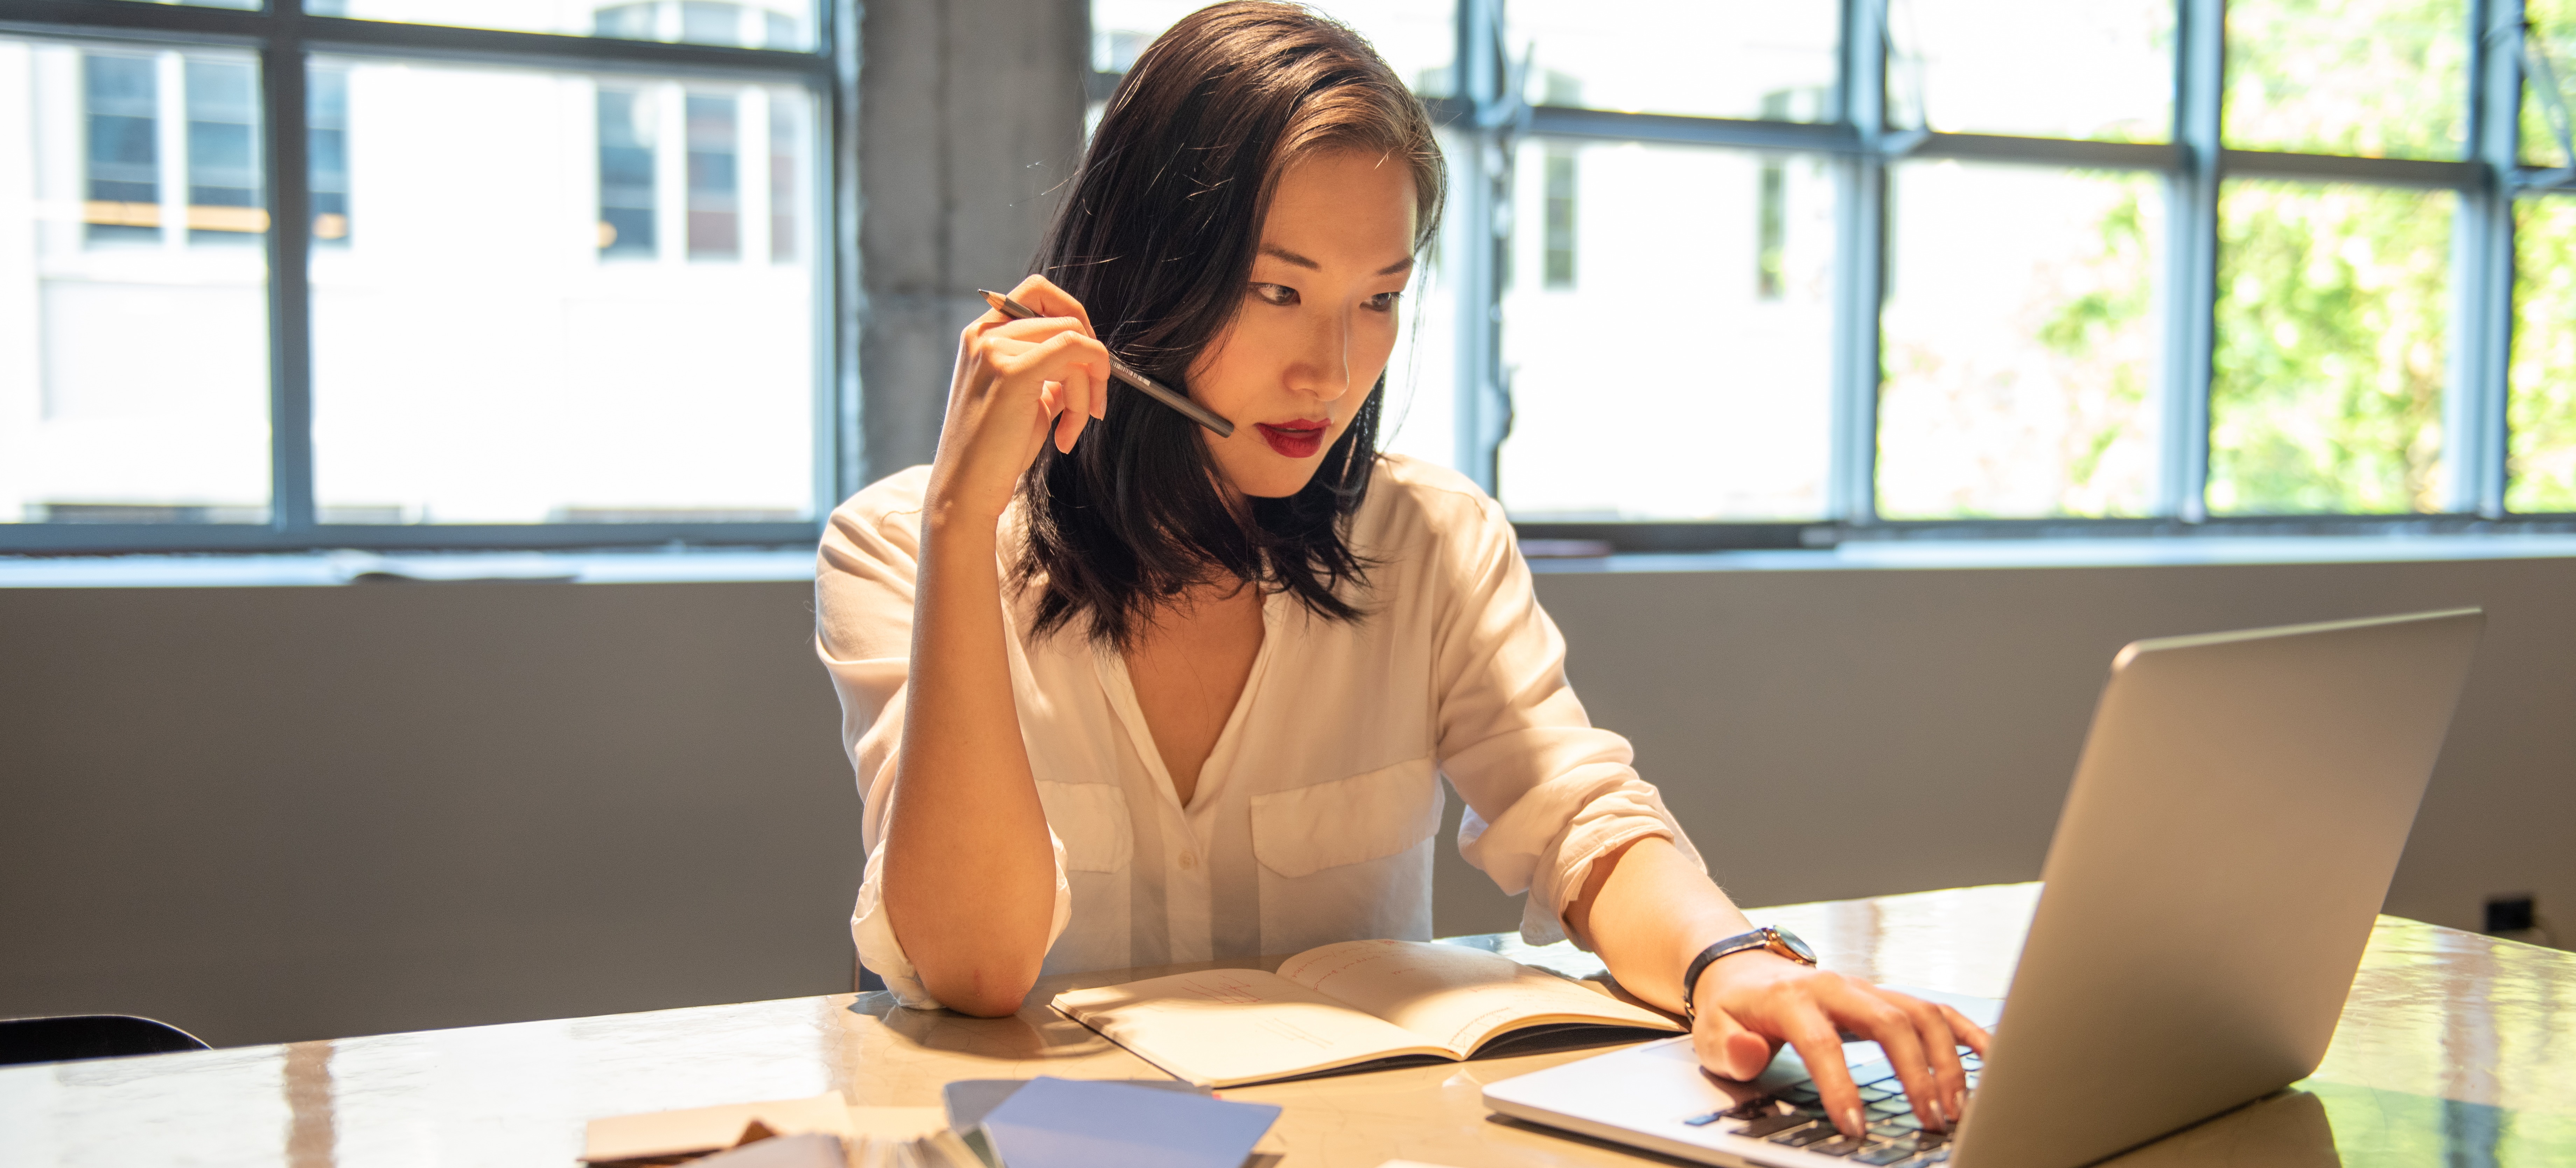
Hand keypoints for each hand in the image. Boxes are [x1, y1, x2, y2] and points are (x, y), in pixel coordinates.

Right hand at [924, 274, 1111, 527]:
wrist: (965, 490)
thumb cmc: (997, 450)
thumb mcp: (1026, 399)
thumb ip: (1050, 370)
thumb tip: (1089, 358)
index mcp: (982, 335)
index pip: (1037, 292)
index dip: (1073, 315)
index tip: (1086, 360)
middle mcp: (984, 334)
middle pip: (1065, 318)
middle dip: (1093, 360)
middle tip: (1092, 402)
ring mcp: (995, 349)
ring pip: (1075, 340)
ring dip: (1088, 388)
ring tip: (1071, 429)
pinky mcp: (1012, 371)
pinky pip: (1075, 351)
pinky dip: (1088, 388)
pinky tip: (1067, 431)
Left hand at [1690, 952, 1990, 1139]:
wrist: (1743, 970)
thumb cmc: (1733, 1009)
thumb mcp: (1713, 1031)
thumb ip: (1730, 1047)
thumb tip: (1751, 1051)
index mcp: (1794, 997)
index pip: (1823, 1042)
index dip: (1840, 1086)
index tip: (1854, 1127)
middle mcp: (1838, 987)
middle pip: (1890, 1022)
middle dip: (1916, 1073)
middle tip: (1930, 1120)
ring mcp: (1867, 989)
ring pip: (1921, 1014)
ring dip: (1946, 1061)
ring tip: (1955, 1109)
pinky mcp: (1886, 997)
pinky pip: (1935, 1008)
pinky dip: (1965, 1031)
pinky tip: (1989, 1059)